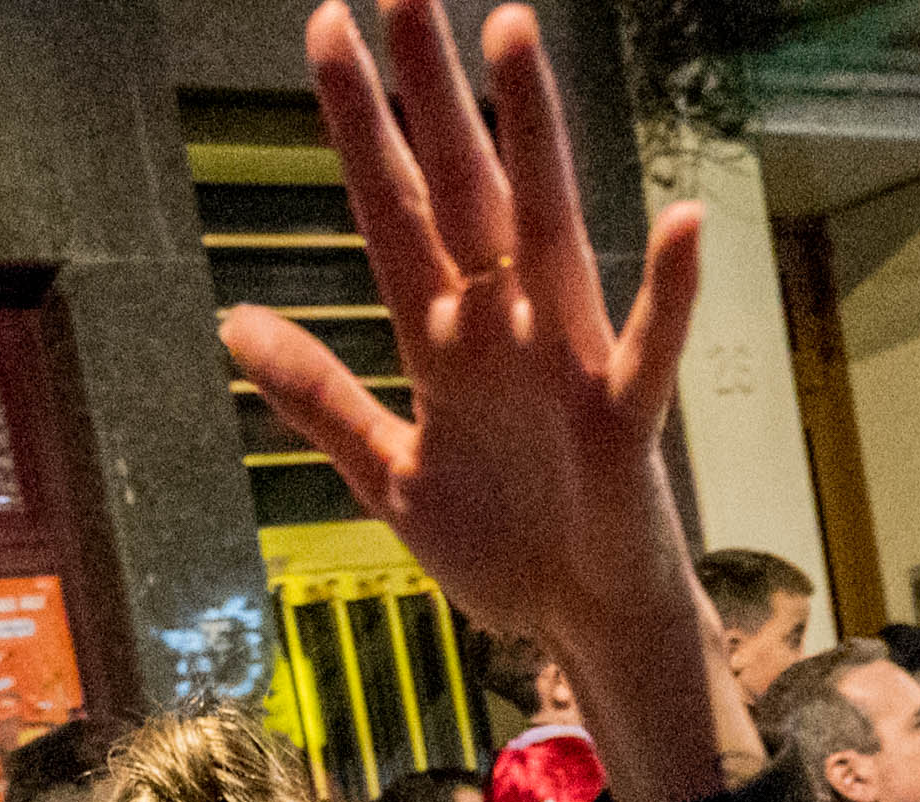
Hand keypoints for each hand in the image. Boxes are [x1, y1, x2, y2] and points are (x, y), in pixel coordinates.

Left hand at [221, 4, 716, 801]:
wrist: (582, 625)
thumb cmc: (502, 545)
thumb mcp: (390, 473)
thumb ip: (320, 397)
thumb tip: (238, 323)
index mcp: (446, 338)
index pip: (392, 208)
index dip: (357, 124)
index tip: (326, 27)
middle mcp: (507, 328)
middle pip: (460, 187)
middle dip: (430, 91)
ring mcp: (568, 366)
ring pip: (545, 230)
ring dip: (531, 138)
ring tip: (513, 41)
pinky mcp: (621, 426)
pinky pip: (646, 350)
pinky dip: (666, 293)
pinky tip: (681, 223)